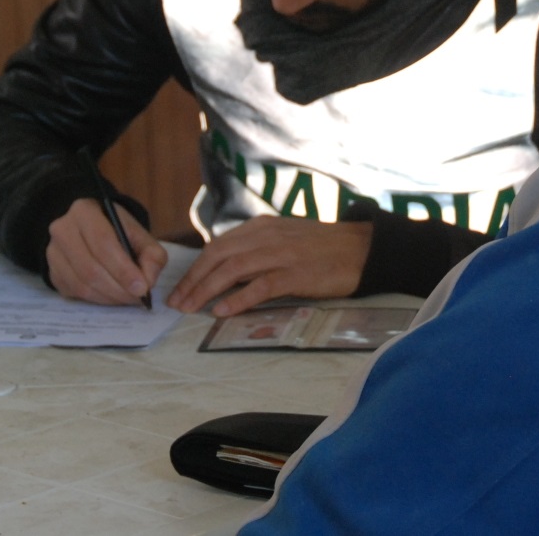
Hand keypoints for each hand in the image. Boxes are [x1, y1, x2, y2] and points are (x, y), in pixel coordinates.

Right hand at [46, 198, 167, 304]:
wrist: (90, 230)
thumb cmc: (117, 232)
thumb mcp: (140, 234)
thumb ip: (151, 255)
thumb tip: (148, 281)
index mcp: (85, 211)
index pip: (103, 242)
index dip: (123, 269)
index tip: (142, 288)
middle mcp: (62, 229)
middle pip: (90, 267)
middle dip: (118, 288)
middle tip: (138, 298)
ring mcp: (53, 252)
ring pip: (82, 284)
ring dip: (109, 297)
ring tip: (128, 298)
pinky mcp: (52, 272)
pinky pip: (75, 293)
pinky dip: (98, 300)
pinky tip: (112, 297)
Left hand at [165, 216, 371, 315]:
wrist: (362, 248)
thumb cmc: (323, 248)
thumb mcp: (284, 238)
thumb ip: (257, 248)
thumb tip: (226, 268)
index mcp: (261, 227)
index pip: (218, 245)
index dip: (195, 267)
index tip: (180, 287)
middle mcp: (268, 236)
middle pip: (219, 256)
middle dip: (193, 280)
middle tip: (177, 302)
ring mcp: (282, 254)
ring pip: (233, 269)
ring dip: (207, 290)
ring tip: (191, 308)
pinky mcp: (297, 274)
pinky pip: (261, 286)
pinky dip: (238, 298)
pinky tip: (222, 311)